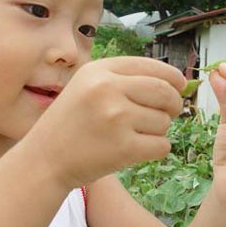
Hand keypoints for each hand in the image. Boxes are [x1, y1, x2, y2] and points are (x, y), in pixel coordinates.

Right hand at [28, 57, 185, 188]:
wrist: (44, 159)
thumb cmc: (70, 121)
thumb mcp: (87, 84)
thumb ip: (123, 77)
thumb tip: (174, 80)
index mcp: (100, 70)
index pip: (153, 67)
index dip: (174, 78)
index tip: (180, 87)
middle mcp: (108, 89)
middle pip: (165, 92)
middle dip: (174, 104)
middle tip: (169, 113)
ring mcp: (116, 118)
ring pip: (165, 121)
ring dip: (159, 130)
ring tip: (136, 134)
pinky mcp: (123, 148)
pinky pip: (162, 145)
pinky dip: (156, 149)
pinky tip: (137, 149)